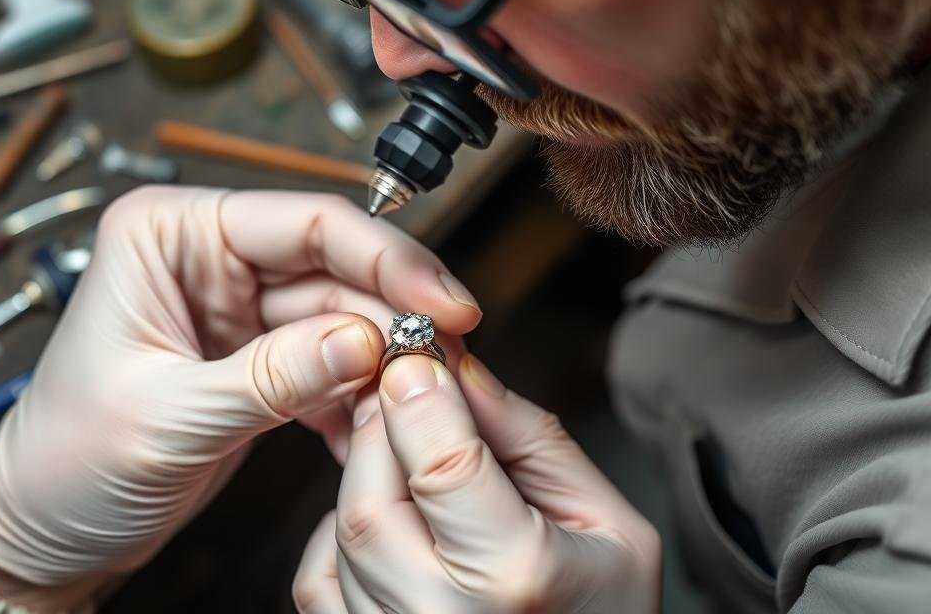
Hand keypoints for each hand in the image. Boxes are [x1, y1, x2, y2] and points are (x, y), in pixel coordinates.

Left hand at [0, 187, 481, 605]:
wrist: (43, 529)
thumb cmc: (64, 462)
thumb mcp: (168, 417)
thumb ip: (272, 377)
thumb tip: (367, 342)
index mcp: (169, 235)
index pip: (303, 222)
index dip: (385, 259)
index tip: (441, 302)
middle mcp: (208, 258)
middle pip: (335, 267)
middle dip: (393, 315)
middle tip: (446, 356)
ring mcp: (238, 309)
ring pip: (342, 316)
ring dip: (382, 361)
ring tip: (415, 399)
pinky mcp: (258, 357)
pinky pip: (330, 362)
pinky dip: (358, 395)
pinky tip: (374, 426)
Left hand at [294, 353, 660, 613]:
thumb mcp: (613, 525)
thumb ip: (534, 441)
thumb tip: (459, 372)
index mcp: (515, 580)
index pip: (441, 464)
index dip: (419, 395)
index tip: (416, 352)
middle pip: (371, 497)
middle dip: (381, 428)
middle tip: (406, 390)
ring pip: (344, 530)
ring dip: (368, 475)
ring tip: (416, 459)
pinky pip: (319, 578)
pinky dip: (345, 533)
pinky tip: (396, 521)